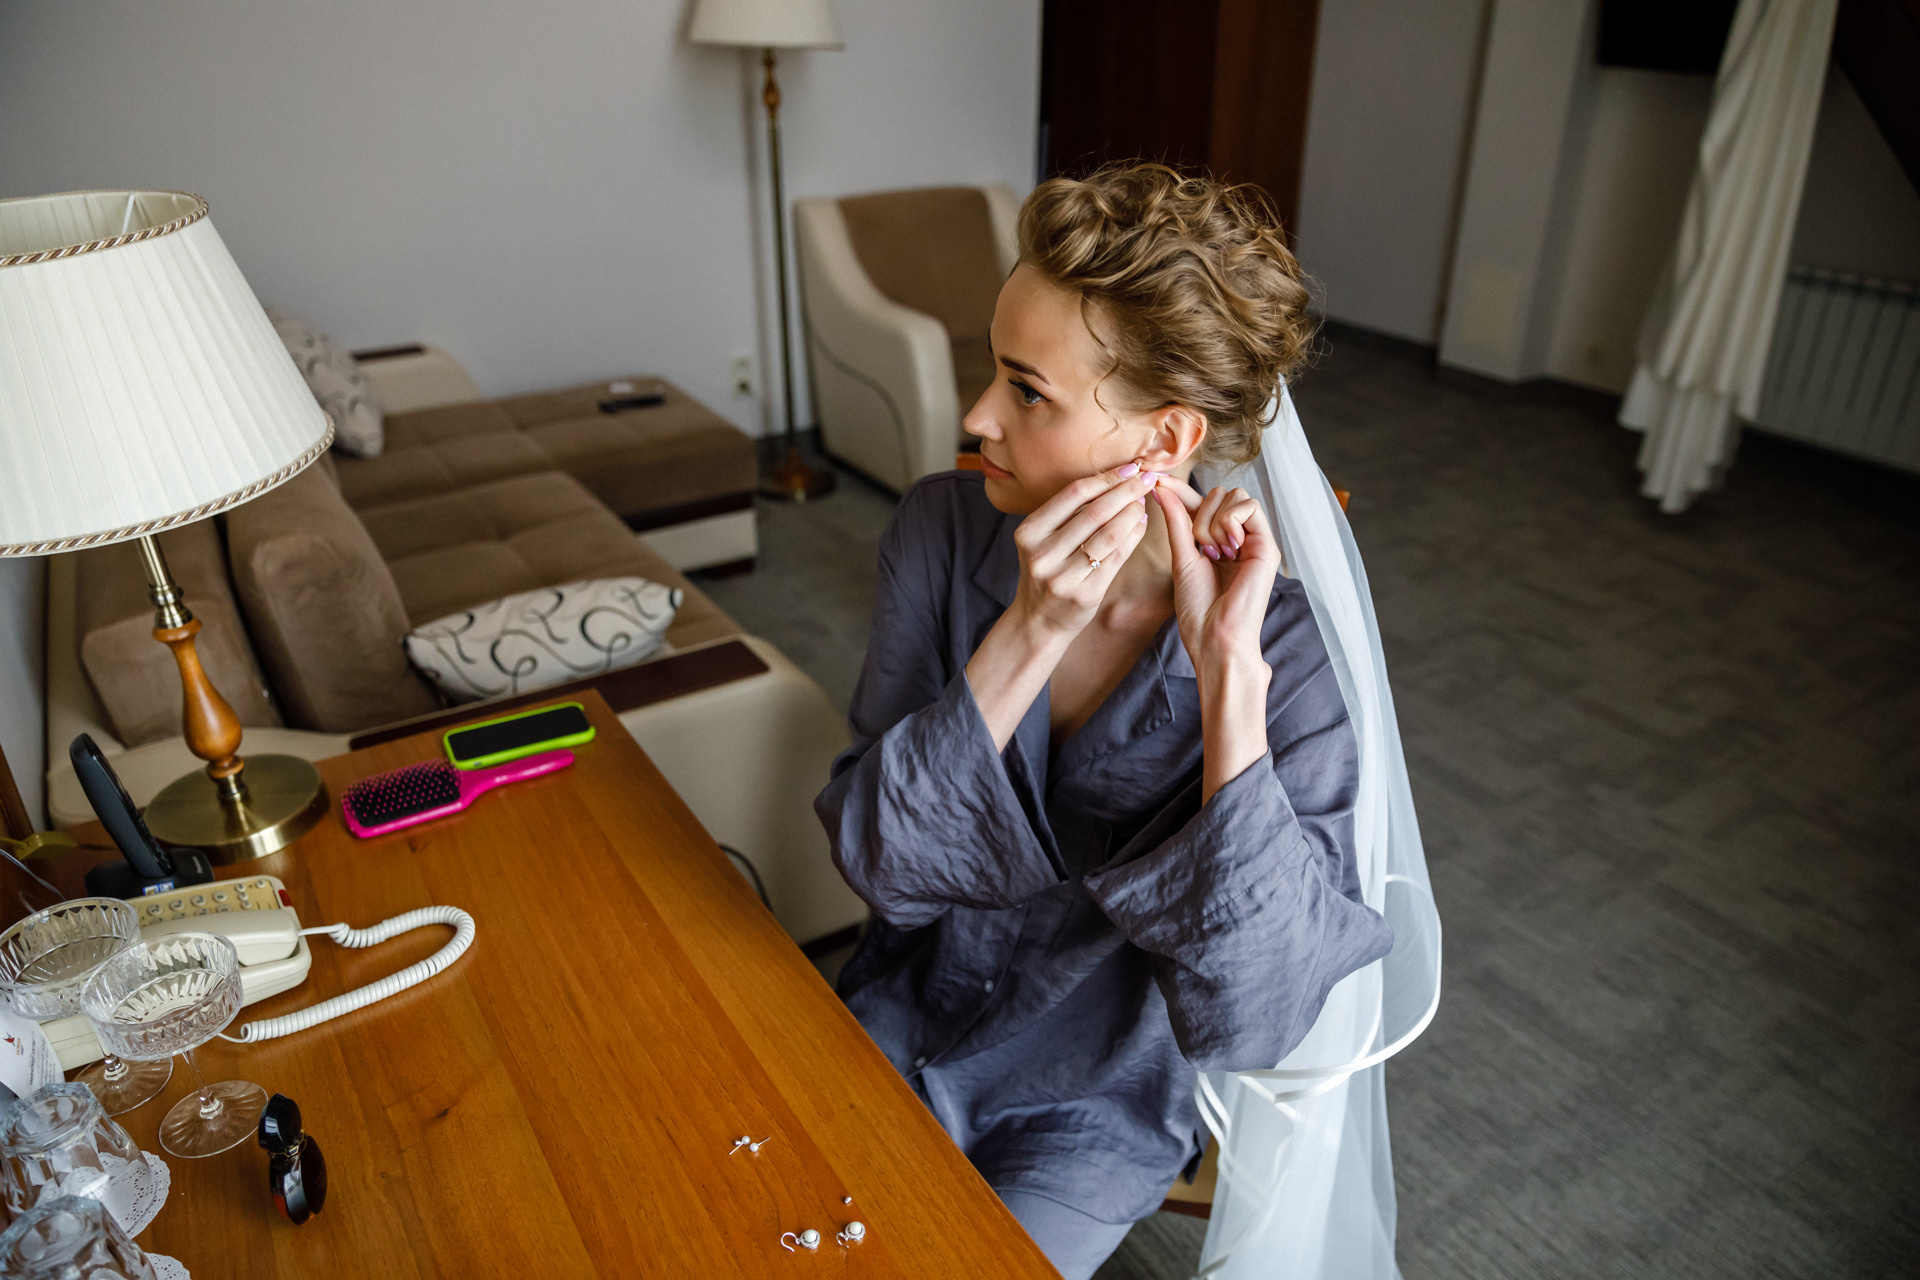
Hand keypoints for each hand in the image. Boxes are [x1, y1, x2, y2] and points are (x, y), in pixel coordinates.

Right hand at [1008, 462, 1159, 638]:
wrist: (1038, 621)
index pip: (1073, 494)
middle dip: (1126, 491)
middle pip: (1094, 512)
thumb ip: (1067, 513)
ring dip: (1133, 513)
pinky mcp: (1085, 594)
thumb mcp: (1042, 540)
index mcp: (1029, 533)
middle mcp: (1042, 554)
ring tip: (1144, 502)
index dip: (1105, 478)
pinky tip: (1141, 524)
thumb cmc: (1047, 571)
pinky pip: (1117, 557)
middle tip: (1148, 478)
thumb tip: (1115, 479)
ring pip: (1109, 534)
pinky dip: (1133, 537)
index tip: (1130, 468)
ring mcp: (1063, 576)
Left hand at [1151, 477, 1279, 677]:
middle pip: (1219, 493)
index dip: (1179, 489)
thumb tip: (1161, 487)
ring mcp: (1254, 541)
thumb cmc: (1198, 608)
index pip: (1200, 503)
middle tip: (1201, 548)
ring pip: (1234, 495)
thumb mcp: (1181, 557)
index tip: (1156, 480)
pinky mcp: (1267, 546)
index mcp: (1217, 542)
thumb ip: (1176, 521)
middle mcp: (1238, 538)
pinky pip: (1249, 507)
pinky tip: (1229, 549)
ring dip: (1214, 521)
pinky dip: (1231, 522)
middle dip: (1200, 513)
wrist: (1215, 638)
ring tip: (1214, 553)